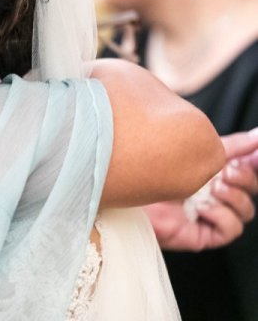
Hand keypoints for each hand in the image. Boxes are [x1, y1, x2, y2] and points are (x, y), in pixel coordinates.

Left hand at [146, 130, 257, 251]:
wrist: (126, 187)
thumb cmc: (152, 169)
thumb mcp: (194, 151)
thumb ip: (229, 146)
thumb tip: (257, 136)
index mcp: (213, 173)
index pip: (247, 170)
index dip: (254, 163)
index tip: (254, 154)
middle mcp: (214, 195)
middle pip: (251, 191)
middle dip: (246, 179)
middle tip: (228, 170)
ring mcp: (208, 215)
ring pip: (245, 211)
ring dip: (234, 197)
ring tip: (213, 188)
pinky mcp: (202, 234)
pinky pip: (230, 230)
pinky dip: (222, 216)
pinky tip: (203, 207)